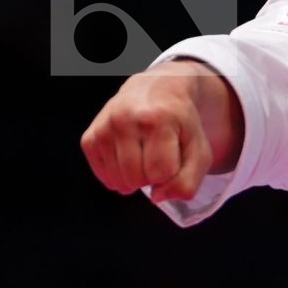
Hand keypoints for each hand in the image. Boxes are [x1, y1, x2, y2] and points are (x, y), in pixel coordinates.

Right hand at [79, 60, 239, 203]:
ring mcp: (104, 128)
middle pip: (137, 179)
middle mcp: (125, 120)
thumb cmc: (180, 124)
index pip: (161, 172)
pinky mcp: (90, 137)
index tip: (173, 155)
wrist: (155, 90)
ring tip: (143, 156)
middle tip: (157, 157)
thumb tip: (157, 197)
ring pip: (119, 182)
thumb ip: (188, 181)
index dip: (170, 173)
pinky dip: (119, 177)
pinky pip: (104, 178)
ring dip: (134, 179)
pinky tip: (128, 159)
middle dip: (151, 178)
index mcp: (157, 119)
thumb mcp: (198, 149)